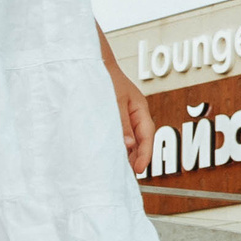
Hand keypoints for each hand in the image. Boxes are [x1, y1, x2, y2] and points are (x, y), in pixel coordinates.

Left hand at [110, 61, 155, 176]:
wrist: (93, 64)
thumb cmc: (105, 79)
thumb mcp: (114, 101)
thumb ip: (121, 123)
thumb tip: (128, 145)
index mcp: (140, 109)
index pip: (147, 136)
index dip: (144, 154)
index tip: (138, 170)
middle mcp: (134, 114)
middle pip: (140, 141)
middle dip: (135, 158)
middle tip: (126, 175)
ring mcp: (124, 117)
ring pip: (129, 140)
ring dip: (125, 154)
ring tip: (117, 169)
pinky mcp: (113, 119)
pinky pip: (119, 135)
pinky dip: (116, 146)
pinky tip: (109, 155)